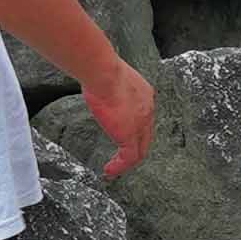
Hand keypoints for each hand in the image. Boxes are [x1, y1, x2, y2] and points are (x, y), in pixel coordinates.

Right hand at [82, 55, 159, 180]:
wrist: (102, 73)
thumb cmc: (100, 69)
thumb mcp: (107, 77)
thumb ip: (106, 84)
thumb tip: (93, 82)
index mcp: (143, 94)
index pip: (143, 117)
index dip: (134, 128)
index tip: (121, 134)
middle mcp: (147, 108)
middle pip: (145, 135)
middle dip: (134, 147)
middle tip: (121, 158)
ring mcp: (141, 122)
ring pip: (139, 149)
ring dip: (126, 161)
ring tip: (115, 168)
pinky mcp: (130, 135)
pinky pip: (130, 157)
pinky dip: (120, 166)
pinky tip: (109, 171)